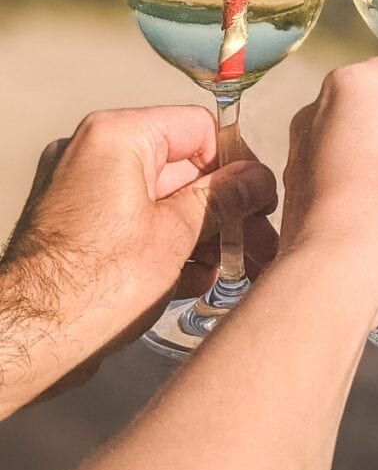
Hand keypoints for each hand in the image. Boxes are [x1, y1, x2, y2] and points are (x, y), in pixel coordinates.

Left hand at [0, 106, 276, 416]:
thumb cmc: (95, 285)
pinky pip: (135, 219)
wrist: (27, 340)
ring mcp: (83, 188)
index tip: (258, 201)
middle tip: (257, 242)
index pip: (199, 129)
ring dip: (200, 231)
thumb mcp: (178, 235)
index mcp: (118, 136)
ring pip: (160, 198)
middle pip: (182, 167)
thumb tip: (259, 179)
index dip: (235, 165)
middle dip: (223, 208)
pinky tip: (193, 278)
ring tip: (231, 269)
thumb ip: (225, 198)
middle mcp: (95, 151)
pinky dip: (165, 243)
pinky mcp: (77, 224)